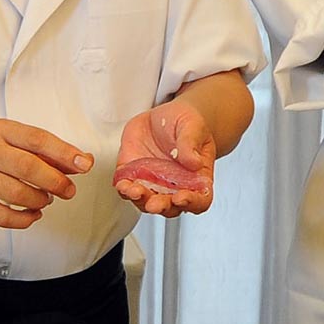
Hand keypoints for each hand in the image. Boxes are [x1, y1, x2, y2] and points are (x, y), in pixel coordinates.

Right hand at [0, 120, 91, 229]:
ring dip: (40, 200)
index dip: (63, 152)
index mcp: (0, 130)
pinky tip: (33, 214)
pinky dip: (24, 219)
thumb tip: (82, 162)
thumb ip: (43, 150)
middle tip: (68, 190)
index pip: (36, 139)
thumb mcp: (9, 138)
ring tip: (46, 199)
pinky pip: (2, 216)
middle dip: (55, 181)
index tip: (84, 163)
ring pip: (16, 193)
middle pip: (27, 167)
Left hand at [113, 100, 216, 216]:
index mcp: (196, 178)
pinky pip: (128, 188)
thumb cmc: (186, 124)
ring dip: (140, 200)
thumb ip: (191, 143)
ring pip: (146, 202)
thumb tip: (193, 162)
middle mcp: (174, 186)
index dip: (192, 203)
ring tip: (134, 191)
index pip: (200, 200)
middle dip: (161, 206)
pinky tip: (122, 184)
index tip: (181, 197)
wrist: (164, 116)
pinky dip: (124, 190)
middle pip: (170, 207)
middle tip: (154, 203)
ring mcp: (153, 183)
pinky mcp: (134, 175)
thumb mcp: (193, 126)